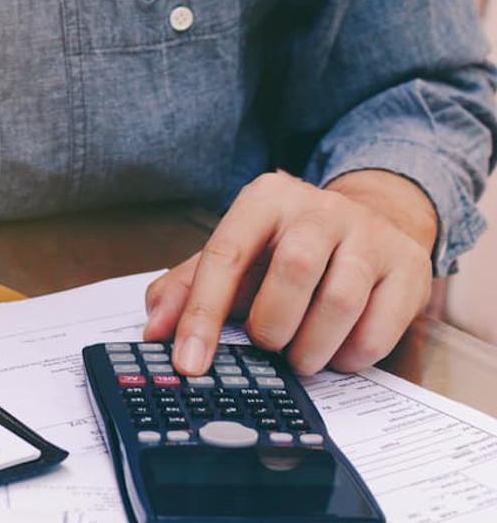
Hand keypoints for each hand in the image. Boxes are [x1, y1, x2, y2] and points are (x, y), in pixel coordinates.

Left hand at [144, 170, 436, 375]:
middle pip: (294, 271)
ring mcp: (369, 234)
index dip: (202, 314)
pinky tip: (336, 353)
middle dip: (272, 325)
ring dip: (312, 347)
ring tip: (299, 357)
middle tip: (267, 346)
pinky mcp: (407, 267)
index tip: (188, 362)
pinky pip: (379, 327)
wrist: (369, 222)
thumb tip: (155, 330)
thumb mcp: (234, 256)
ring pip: (340, 300)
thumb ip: (187, 288)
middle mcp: (319, 208)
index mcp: (265, 199)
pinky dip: (350, 355)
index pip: (226, 254)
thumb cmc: (286, 248)